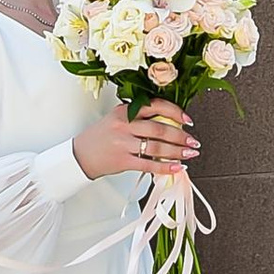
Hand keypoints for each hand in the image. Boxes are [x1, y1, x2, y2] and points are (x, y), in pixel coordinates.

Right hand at [73, 99, 199, 179]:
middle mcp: (124, 125)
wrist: (80, 155)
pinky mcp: (123, 161)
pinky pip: (148, 164)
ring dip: (177, 151)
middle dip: (181, 136)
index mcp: (124, 111)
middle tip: (193, 140)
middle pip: (159, 128)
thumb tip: (169, 121)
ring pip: (156, 147)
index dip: (176, 112)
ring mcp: (123, 143)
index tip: (188, 120)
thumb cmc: (101, 136)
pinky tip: (176, 167)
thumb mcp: (117, 118)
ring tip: (189, 153)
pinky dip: (165, 167)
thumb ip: (138, 116)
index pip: (155, 106)